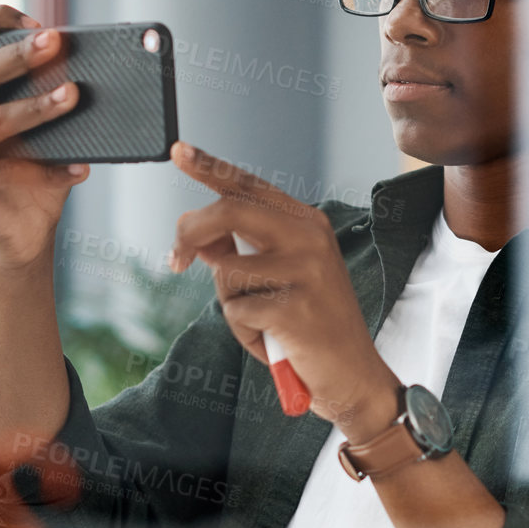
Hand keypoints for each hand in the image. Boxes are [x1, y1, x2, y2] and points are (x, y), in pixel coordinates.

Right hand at [0, 5, 88, 271]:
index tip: (39, 23)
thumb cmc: (33, 176)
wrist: (21, 236)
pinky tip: (79, 170)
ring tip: (72, 97)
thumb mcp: (39, 129)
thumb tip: (85, 68)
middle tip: (57, 42)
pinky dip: (49, 171)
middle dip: (22, 54)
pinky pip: (8, 170)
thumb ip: (45, 96)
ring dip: (37, 107)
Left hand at [166, 141, 401, 438]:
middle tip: (174, 260)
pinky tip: (274, 342)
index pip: (249, 185)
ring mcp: (307, 271)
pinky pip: (237, 311)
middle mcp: (310, 238)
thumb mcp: (278, 280)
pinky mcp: (296, 308)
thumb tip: (200, 239)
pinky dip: (244, 333)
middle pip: (229, 210)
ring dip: (231, 305)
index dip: (209, 167)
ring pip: (226, 271)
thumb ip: (243, 252)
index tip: (178, 150)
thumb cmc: (310, 328)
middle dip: (190, 233)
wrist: (354, 377)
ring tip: (263, 323)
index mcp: (307, 223)